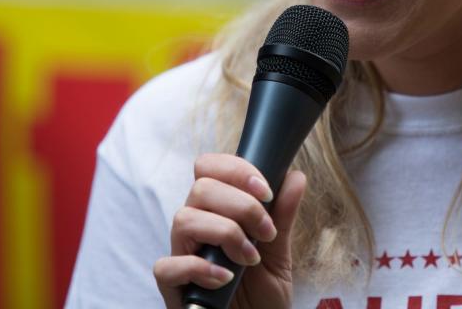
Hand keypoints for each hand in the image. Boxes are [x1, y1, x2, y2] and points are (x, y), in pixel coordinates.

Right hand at [154, 153, 306, 308]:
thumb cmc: (261, 293)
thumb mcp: (279, 253)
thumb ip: (282, 216)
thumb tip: (295, 177)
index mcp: (216, 210)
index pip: (209, 168)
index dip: (236, 170)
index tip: (266, 192)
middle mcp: (195, 227)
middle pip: (200, 188)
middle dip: (241, 206)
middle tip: (265, 232)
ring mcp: (181, 255)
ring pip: (184, 219)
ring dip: (226, 233)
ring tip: (249, 259)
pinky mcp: (172, 286)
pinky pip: (166, 266)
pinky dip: (199, 269)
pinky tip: (224, 278)